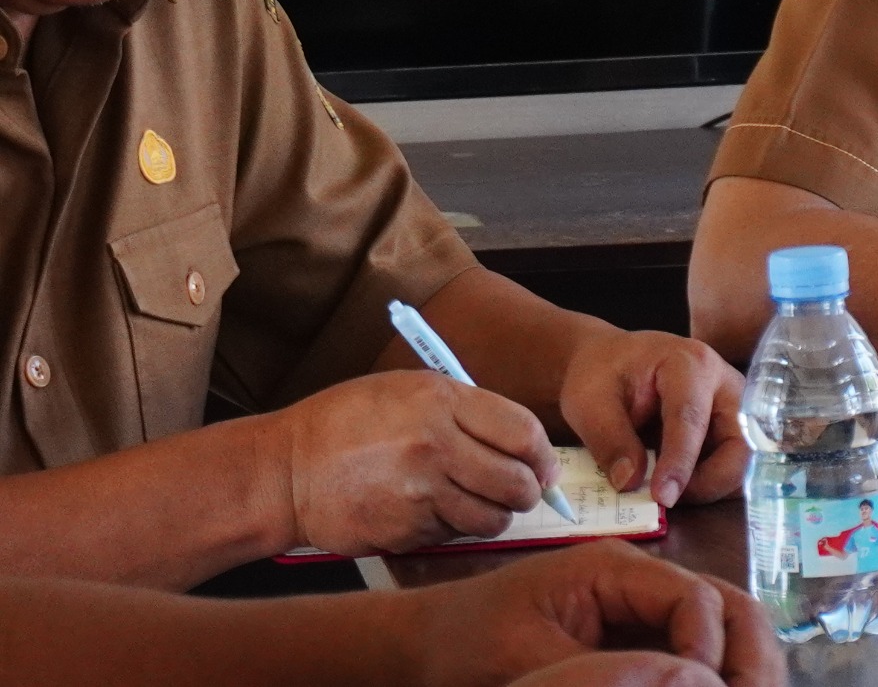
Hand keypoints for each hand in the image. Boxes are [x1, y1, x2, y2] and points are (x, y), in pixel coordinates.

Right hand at [279, 370, 561, 555]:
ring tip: (480, 503)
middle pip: (516, 482)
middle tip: (522, 490)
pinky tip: (436, 512)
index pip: (523, 433)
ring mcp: (419, 494)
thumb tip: (525, 444)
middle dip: (528, 490)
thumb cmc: (347, 423)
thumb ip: (467, 410)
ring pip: (492, 518)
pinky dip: (457, 529)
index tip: (543, 465)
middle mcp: (435, 447)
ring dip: (496, 515)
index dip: (542, 455)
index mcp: (441, 402)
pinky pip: (455, 536)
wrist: (285, 471)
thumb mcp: (408, 390)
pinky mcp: (405, 532)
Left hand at [401, 540, 779, 686]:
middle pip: (727, 606)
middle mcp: (641, 579)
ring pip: (721, 628)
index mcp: (615, 569)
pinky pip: (691, 650)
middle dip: (749, 656)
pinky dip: (711, 675)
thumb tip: (689, 682)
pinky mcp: (634, 635)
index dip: (709, 652)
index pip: (696, 600)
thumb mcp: (533, 661)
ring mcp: (641, 606)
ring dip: (739, 667)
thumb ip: (610, 671)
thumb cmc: (465, 646)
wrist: (423, 647)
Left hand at [557, 331, 748, 508]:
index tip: (662, 497)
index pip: (691, 418)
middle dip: (711, 481)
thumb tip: (631, 482)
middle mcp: (723, 385)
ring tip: (667, 491)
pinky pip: (731, 467)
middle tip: (668, 498)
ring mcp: (732, 409)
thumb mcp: (589, 401)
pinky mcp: (729, 430)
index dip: (679, 462)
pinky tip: (676, 485)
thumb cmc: (602, 373)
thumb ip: (608, 439)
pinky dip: (708, 486)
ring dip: (710, 487)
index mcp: (689, 365)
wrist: (612, 363)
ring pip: (743, 461)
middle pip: (740, 443)